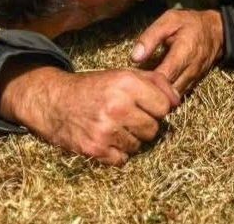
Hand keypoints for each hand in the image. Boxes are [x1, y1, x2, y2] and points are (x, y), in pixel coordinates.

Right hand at [0, 65, 178, 164]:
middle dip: (146, 124)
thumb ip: (154, 82)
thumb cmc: (94, 87)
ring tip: (118, 126)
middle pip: (154, 128)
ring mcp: (105, 129)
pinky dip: (119, 152)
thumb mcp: (123, 74)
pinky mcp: (95, 149)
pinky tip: (109, 138)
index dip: (158, 107)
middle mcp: (117, 106)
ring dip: (132, 139)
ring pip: (140, 145)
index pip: (164, 106)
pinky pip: (123, 159)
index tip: (148, 106)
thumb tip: (177, 101)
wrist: (56, 102)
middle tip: (131, 117)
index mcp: (126, 83)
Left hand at [131, 9, 223, 93]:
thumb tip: (134, 58)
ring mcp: (193, 80)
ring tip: (142, 88)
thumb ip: (151, 37)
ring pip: (172, 98)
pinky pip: (177, 95)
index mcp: (184, 52)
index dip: (147, 81)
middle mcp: (191, 70)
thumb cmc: (189, 23)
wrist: (215, 31)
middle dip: (150, 92)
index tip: (133, 78)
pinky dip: (165, 95)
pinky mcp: (193, 84)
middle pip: (168, 92)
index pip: (164, 77)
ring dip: (157, 96)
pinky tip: (154, 88)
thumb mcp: (169, 20)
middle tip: (134, 86)